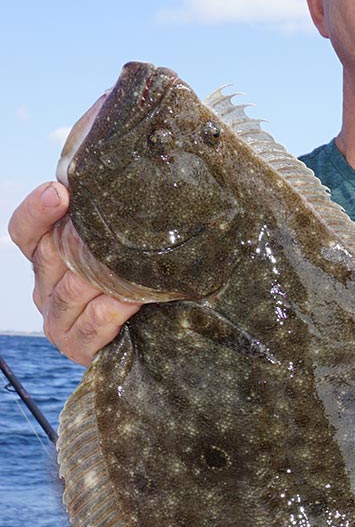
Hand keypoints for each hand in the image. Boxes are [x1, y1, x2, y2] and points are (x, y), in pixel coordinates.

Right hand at [7, 180, 140, 365]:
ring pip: (70, 291)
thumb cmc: (138, 280)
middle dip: (81, 240)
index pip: (25, 232)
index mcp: (46, 258)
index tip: (59, 192)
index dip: (37, 211)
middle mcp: (45, 288)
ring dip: (101, 277)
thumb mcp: (121, 246)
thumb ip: (109, 220)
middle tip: (114, 226)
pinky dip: (112, 310)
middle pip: (48, 257)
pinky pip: (91, 324)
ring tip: (130, 264)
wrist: (156, 338)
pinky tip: (132, 300)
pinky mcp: (77, 348)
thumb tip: (117, 177)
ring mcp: (58, 321)